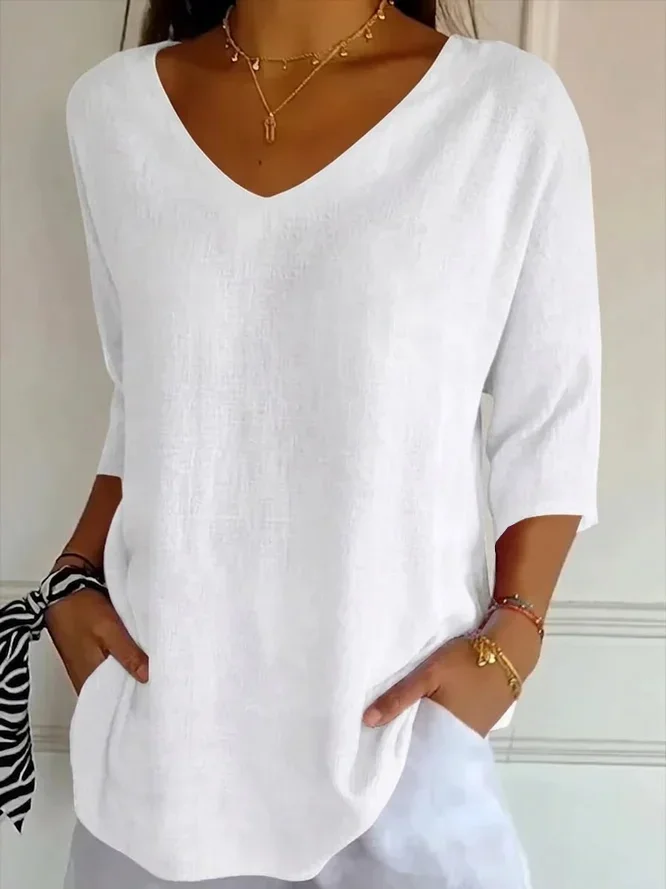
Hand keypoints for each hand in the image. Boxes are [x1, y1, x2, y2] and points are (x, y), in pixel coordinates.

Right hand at [45, 588, 148, 693]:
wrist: (64, 590)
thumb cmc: (82, 609)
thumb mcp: (109, 629)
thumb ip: (127, 654)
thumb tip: (146, 677)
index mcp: (88, 677)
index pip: (114, 702)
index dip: (135, 700)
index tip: (156, 696)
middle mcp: (86, 677)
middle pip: (115, 691)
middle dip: (136, 688)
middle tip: (160, 684)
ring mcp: (87, 667)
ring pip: (114, 678)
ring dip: (130, 675)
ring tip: (155, 673)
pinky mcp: (90, 656)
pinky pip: (110, 667)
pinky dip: (124, 664)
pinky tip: (138, 658)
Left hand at [363, 610, 541, 735]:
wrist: (510, 647)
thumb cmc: (467, 661)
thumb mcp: (428, 674)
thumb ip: (399, 697)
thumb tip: (366, 722)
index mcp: (448, 736)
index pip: (416, 752)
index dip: (396, 748)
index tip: (373, 745)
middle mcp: (461, 739)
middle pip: (427, 743)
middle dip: (407, 736)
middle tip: (378, 731)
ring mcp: (474, 729)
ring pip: (440, 732)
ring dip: (423, 725)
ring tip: (395, 719)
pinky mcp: (481, 716)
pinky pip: (452, 723)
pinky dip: (438, 716)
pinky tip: (425, 708)